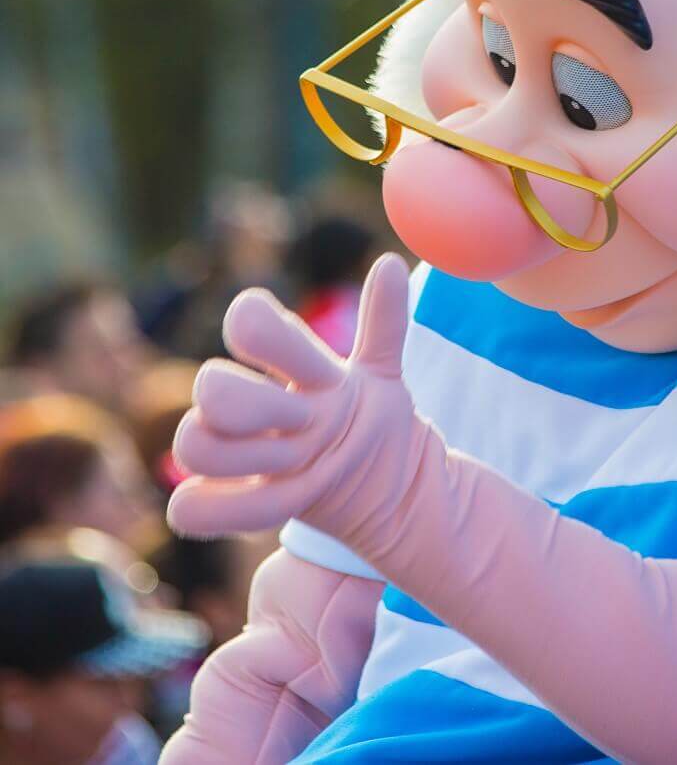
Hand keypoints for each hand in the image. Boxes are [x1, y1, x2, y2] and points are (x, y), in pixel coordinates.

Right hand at [168, 254, 422, 550]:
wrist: (386, 486)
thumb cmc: (376, 421)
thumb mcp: (384, 373)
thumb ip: (386, 322)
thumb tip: (390, 264)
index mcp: (289, 363)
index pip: (247, 319)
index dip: (266, 338)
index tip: (318, 374)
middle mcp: (252, 401)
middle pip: (210, 386)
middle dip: (264, 409)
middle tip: (310, 425)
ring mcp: (237, 452)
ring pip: (191, 444)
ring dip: (249, 460)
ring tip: (299, 467)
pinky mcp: (228, 503)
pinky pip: (189, 508)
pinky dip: (224, 509)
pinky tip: (276, 504)